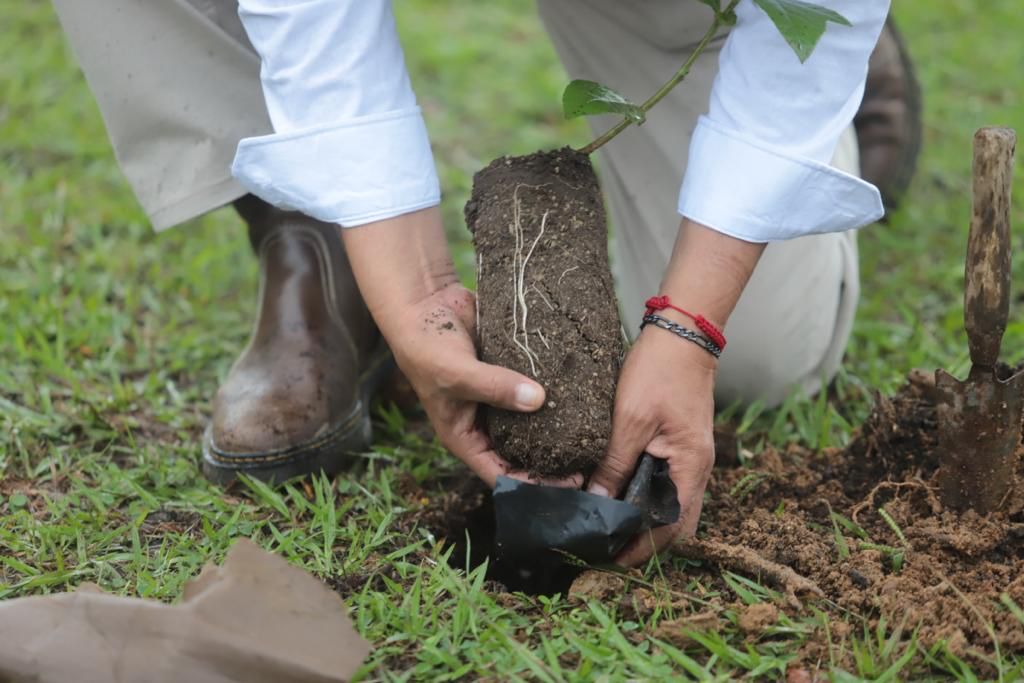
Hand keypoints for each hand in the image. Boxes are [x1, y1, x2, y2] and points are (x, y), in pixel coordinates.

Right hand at [340, 207, 579, 486]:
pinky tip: (584, 390)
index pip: (502, 473)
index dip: (534, 484)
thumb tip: (539, 400)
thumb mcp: (456, 374)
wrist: (425, 303)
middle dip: (552, 458)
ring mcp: (499, 395)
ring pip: (532, 418)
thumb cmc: (427, 347)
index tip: (570, 482)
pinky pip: (535, 385)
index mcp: (465, 436)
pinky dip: (555, 389)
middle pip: (522, 450)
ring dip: (558, 423)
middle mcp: (484, 421)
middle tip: (590, 458)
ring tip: (593, 430)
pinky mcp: (510, 370)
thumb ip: (495, 387)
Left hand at [589, 323, 716, 564]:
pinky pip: (667, 484)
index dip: (642, 548)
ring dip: (645, 520)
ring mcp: (692, 457)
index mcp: (690, 468)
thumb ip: (614, 464)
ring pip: (671, 505)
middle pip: (675, 523)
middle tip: (605, 548)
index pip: (671, 527)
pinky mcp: (682, 445)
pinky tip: (620, 495)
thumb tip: (595, 502)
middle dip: (643, 541)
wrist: (683, 334)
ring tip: (609, 527)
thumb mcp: (629, 420)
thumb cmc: (658, 372)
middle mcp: (697, 469)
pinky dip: (646, 497)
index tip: (610, 558)